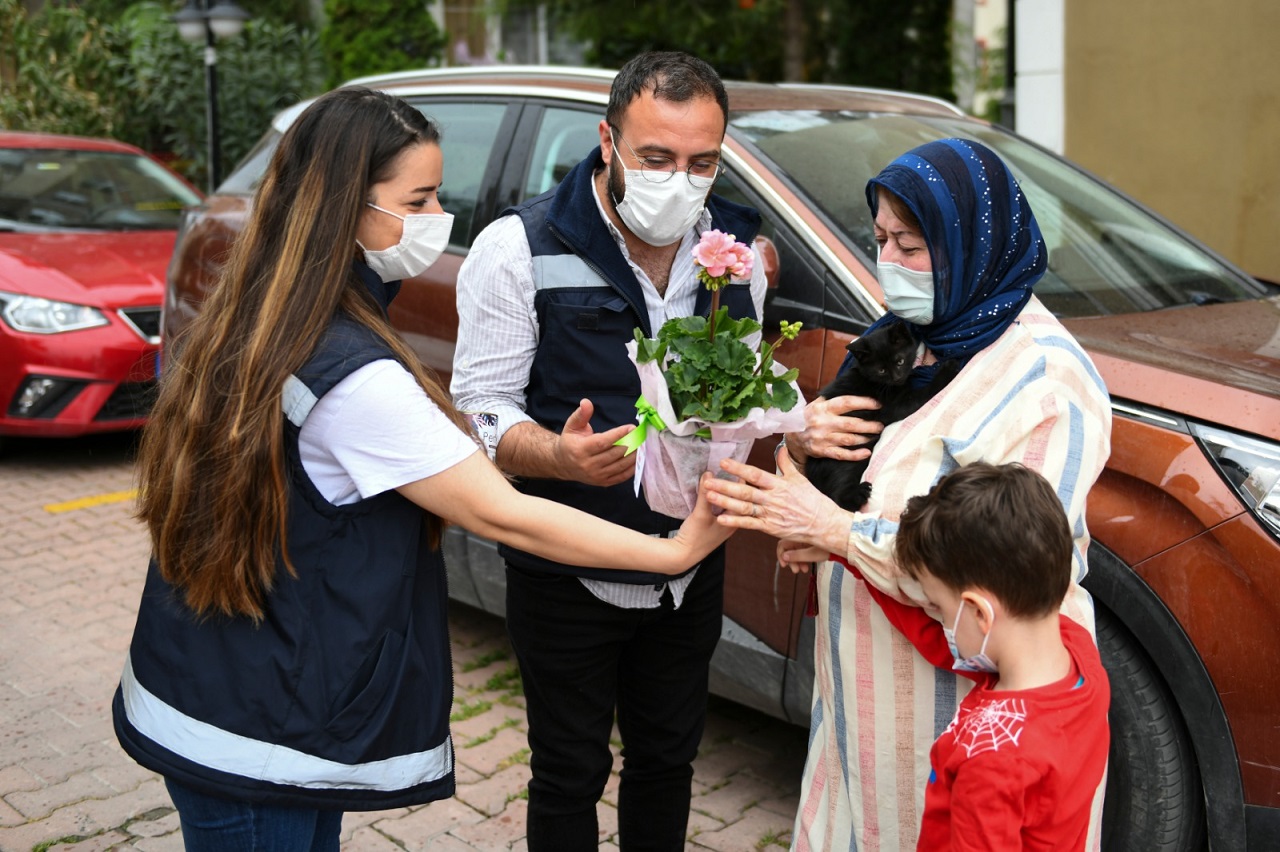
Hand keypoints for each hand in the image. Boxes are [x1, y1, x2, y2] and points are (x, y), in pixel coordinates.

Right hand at [555, 399, 636, 486]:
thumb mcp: (572, 426)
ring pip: (621, 465)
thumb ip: (581, 414)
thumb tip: (586, 402)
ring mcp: (597, 476)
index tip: (631, 427)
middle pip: (614, 453)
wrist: (564, 464)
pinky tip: (639, 457)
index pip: (603, 442)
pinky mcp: (603, 482)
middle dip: (630, 442)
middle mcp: (588, 465)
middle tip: (641, 434)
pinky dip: (633, 467)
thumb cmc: (570, 442)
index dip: (619, 434)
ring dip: (635, 454)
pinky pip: (622, 476)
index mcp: (580, 450)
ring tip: (643, 443)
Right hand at [670, 472, 734, 566]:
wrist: (683, 556)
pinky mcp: (716, 524)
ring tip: (721, 474)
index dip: (740, 480)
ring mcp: (726, 524)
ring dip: (726, 490)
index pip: (743, 496)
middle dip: (733, 483)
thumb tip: (709, 473)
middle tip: (728, 467)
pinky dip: (720, 497)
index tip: (735, 466)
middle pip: (738, 499)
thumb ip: (705, 494)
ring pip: (730, 503)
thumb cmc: (695, 537)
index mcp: (736, 521)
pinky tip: (714, 489)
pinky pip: (723, 507)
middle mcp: (734, 522)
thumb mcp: (700, 514)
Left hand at [704, 448, 850, 553]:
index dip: (738, 469)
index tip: (723, 463)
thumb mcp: (799, 478)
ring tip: (709, 496)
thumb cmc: (812, 500)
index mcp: (779, 485)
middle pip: (745, 491)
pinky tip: (721, 518)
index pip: (755, 474)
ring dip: (725, 502)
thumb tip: (781, 448)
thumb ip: (786, 464)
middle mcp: (772, 499)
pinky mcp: (770, 528)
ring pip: (744, 507)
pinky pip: (749, 524)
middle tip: (707, 481)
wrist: (823, 523)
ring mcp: (770, 514)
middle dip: (725, 486)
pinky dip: (735, 521)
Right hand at [777, 539, 828, 573]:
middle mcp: (799, 538)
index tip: (784, 565)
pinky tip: (806, 567)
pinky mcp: (807, 546)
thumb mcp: (812, 554)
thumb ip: (797, 555)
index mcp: (798, 536)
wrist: (841, 548)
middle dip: (791, 561)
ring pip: (794, 553)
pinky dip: (801, 560)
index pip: (782, 544)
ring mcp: (803, 542)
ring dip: (796, 562)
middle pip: (788, 550)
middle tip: (796, 570)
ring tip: (803, 570)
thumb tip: (784, 557)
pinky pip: (800, 553)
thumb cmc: (828, 548)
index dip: (781, 555)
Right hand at [786, 394, 883, 463]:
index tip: (877, 404)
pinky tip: (866, 453)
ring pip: (849, 439)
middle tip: (880, 425)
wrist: (792, 436)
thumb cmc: (809, 417)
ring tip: (875, 436)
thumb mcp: (817, 404)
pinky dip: (855, 455)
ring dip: (864, 439)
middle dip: (869, 425)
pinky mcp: (822, 451)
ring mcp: (823, 438)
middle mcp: (823, 423)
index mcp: (823, 408)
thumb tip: (853, 391)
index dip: (863, 403)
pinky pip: (841, 454)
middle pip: (851, 424)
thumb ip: (833, 400)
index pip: (846, 403)